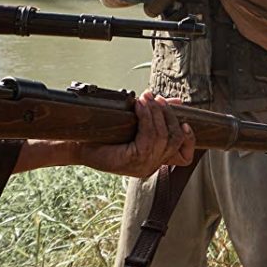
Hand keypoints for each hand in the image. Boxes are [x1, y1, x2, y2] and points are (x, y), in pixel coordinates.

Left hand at [78, 91, 195, 177]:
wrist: (75, 145)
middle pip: (175, 140)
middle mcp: (150, 167)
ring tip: (147, 98)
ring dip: (156, 113)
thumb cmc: (99, 137)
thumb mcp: (133, 126)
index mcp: (152, 162)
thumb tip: (177, 101)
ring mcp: (143, 165)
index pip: (184, 158)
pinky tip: (139, 106)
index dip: (190, 140)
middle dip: (168, 116)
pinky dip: (147, 117)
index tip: (185, 123)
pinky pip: (150, 136)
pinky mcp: (134, 160)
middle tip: (157, 99)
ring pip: (163, 136)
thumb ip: (155, 117)